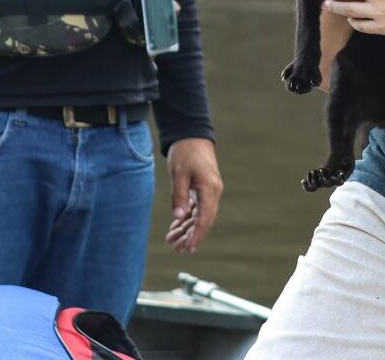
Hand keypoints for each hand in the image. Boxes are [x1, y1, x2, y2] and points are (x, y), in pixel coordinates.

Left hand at [165, 137, 222, 253]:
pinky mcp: (203, 188)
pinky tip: (176, 227)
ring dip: (187, 229)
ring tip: (172, 241)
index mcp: (209, 189)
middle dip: (191, 236)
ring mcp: (209, 190)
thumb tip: (179, 217)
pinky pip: (197, 208)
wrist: (191, 135)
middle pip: (204, 220)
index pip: (205, 218)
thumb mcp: (179, 174)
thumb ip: (179, 196)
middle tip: (177, 249)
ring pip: (200, 216)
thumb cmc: (185, 152)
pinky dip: (187, 218)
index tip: (189, 249)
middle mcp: (213, 192)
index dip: (197, 235)